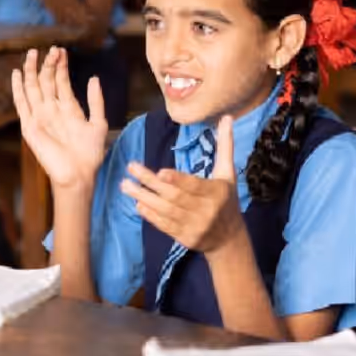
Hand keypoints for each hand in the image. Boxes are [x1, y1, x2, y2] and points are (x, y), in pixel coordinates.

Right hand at [11, 47, 108, 194]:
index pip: (61, 81)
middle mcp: (52, 110)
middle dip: (48, 64)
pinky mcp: (30, 126)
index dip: (61, 66)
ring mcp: (40, 116)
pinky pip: (21, 104)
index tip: (62, 51)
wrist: (78, 174)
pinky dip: (18, 89)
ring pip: (33, 88)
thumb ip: (96, 101)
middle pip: (47, 81)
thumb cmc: (90, 154)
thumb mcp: (98, 123)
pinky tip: (16, 73)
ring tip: (32, 53)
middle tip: (51, 48)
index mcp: (68, 109)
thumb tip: (94, 78)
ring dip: (32, 71)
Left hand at [120, 116, 245, 253]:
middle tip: (131, 168)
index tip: (161, 172)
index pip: (194, 186)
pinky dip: (150, 215)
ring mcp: (194, 226)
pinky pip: (164, 225)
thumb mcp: (228, 173)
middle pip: (175, 196)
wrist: (229, 238)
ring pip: (166, 211)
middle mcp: (206, 211)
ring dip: (144, 197)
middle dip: (151, 183)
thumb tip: (227, 117)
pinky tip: (137, 203)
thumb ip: (226, 146)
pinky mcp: (184, 238)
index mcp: (217, 193)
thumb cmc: (227, 200)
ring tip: (125, 185)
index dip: (178, 179)